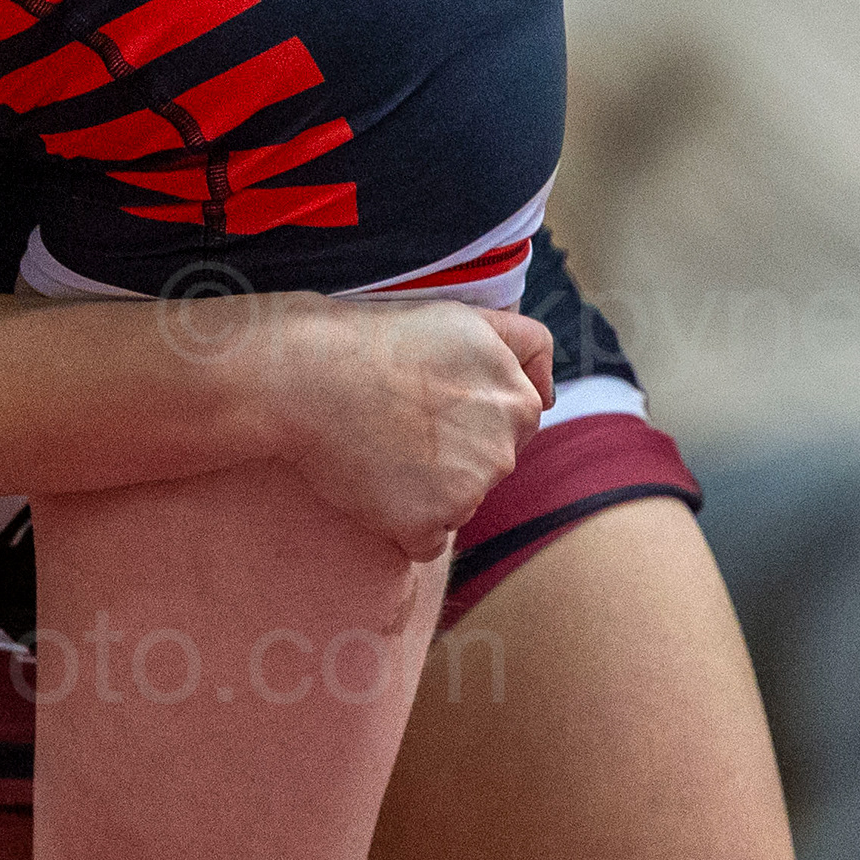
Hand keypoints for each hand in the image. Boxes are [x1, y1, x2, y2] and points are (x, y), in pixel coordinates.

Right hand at [254, 298, 552, 560]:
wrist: (308, 373)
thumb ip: (525, 344)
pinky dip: (401, 526)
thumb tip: (551, 394)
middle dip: (450, 456)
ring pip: (456, 506)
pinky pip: (424, 541)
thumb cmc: (380, 339)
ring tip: (378, 449)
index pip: (510, 428)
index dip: (466, 417)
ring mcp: (468, 491)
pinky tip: (371, 486)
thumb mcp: (467, 318)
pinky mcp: (426, 525)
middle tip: (395, 425)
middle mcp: (505, 449)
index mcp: (519, 401)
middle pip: (485, 470)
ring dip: (425, 491)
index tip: (424, 403)